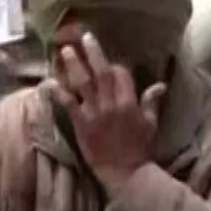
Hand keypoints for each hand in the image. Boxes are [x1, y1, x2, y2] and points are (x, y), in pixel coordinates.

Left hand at [46, 32, 165, 189]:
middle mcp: (110, 103)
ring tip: (66, 50)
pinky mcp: (80, 124)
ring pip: (82, 83)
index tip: (110, 61)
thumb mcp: (151, 124)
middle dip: (93, 53)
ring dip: (74, 65)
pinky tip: (49, 82)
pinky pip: (68, 104)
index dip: (115, 65)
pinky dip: (58, 93)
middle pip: (101, 72)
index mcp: (129, 102)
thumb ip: (151, 102)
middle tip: (85, 36)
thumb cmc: (140, 149)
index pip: (120, 74)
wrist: (124, 174)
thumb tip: (160, 84)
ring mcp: (93, 113)